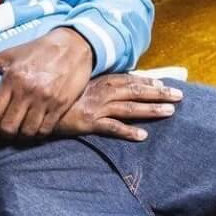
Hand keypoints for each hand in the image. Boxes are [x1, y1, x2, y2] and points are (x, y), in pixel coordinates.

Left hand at [0, 27, 93, 138]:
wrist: (73, 45)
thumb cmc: (37, 50)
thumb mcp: (8, 54)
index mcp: (12, 78)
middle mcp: (28, 91)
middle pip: (9, 127)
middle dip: (3, 135)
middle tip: (2, 135)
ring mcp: (46, 100)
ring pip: (28, 132)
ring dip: (21, 136)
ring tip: (18, 133)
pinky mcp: (61, 105)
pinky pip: (46, 130)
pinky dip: (38, 134)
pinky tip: (34, 130)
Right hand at [55, 74, 183, 141]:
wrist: (37, 105)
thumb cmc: (60, 96)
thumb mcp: (80, 86)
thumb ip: (97, 85)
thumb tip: (113, 86)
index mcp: (101, 81)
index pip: (130, 80)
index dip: (149, 82)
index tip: (165, 84)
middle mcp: (102, 92)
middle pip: (136, 92)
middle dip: (159, 93)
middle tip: (179, 95)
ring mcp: (97, 107)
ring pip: (129, 108)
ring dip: (151, 109)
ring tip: (170, 112)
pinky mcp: (89, 122)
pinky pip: (112, 128)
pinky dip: (128, 131)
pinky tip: (142, 135)